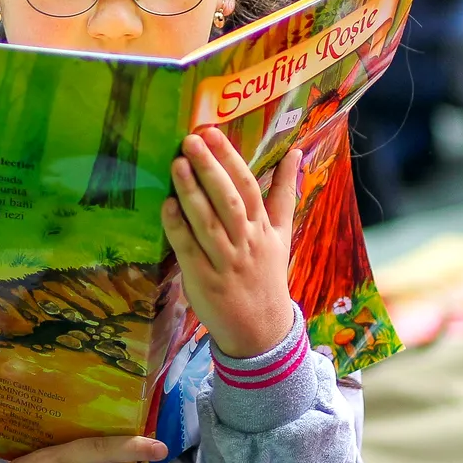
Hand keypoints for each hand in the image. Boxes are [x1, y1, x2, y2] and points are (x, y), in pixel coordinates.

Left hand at [161, 128, 300, 358]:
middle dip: (211, 168)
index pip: (248, 187)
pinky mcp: (204, 280)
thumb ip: (284, 193)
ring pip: (209, 222)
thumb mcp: (282, 233)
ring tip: (177, 163)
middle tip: (192, 139)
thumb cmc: (267, 275)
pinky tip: (166, 205)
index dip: (230, 159)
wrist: (262, 330)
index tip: (213, 132)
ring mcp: (225, 261)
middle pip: (229, 200)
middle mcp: (246, 241)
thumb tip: (296, 152)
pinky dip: (178, 228)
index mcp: (263, 228)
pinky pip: (190, 250)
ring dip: (192, 192)